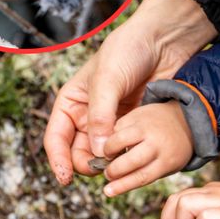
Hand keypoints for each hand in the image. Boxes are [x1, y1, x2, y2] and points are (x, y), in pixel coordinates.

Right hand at [43, 0, 216, 184]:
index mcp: (71, 102)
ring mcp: (111, 122)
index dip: (57, 160)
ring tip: (119, 161)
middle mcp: (88, 115)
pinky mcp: (133, 125)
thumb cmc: (129, 50)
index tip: (65, 178)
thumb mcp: (108, 79)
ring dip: (108, 162)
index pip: (56, 138)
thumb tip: (99, 152)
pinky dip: (127, 156)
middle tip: (102, 168)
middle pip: (78, 152)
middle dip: (86, 164)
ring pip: (102, 155)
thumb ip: (101, 116)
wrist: (164, 40)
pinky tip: (133, 156)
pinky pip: (125, 148)